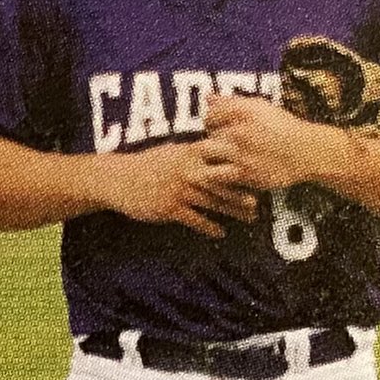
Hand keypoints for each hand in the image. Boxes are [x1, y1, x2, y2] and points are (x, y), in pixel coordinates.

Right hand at [90, 136, 259, 238]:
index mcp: (189, 153)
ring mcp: (180, 191)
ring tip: (250, 217)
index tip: (260, 165)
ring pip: (214, 201)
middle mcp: (188, 171)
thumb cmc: (144, 165)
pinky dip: (210, 227)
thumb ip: (191, 151)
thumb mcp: (169, 151)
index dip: (241, 159)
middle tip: (261, 198)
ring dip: (234, 210)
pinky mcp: (171, 209)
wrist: (118, 180)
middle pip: (223, 181)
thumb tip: (211, 146)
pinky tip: (221, 233)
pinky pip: (196, 219)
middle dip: (243, 189)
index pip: (221, 153)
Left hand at [203, 93, 346, 191]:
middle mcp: (240, 129)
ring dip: (209, 155)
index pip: (210, 114)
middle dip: (211, 139)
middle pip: (208, 132)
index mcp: (244, 110)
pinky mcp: (243, 173)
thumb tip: (208, 98)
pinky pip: (214, 175)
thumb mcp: (260, 108)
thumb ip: (232, 103)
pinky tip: (224, 175)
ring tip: (219, 160)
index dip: (212, 123)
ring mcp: (240, 152)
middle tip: (221, 147)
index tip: (221, 129)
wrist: (306, 152)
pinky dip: (213, 176)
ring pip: (206, 152)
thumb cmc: (283, 129)